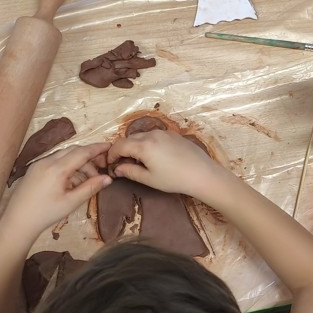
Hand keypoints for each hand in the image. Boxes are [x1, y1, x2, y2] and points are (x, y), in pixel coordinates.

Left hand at [1, 143, 111, 239]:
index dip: (97, 148)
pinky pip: (55, 162)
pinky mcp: (34, 169)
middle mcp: (47, 161)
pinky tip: (71, 182)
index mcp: (57, 168)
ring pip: (64, 156)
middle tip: (100, 168)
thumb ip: (90, 188)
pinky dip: (67, 167)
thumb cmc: (46, 213)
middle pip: (73, 151)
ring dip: (78, 164)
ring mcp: (39, 164)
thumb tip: (108, 178)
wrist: (18, 220)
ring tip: (86, 182)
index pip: (82, 152)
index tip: (109, 146)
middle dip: (88, 157)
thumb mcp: (71, 202)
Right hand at [107, 128, 222, 197]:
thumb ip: (130, 172)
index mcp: (144, 145)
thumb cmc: (174, 179)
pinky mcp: (174, 134)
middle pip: (130, 139)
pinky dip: (148, 143)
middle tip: (123, 165)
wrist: (202, 174)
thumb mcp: (149, 179)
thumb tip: (117, 168)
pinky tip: (154, 157)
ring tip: (139, 162)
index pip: (119, 145)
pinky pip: (154, 136)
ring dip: (136, 146)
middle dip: (123, 150)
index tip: (110, 164)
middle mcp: (152, 134)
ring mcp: (164, 132)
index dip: (111, 154)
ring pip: (142, 136)